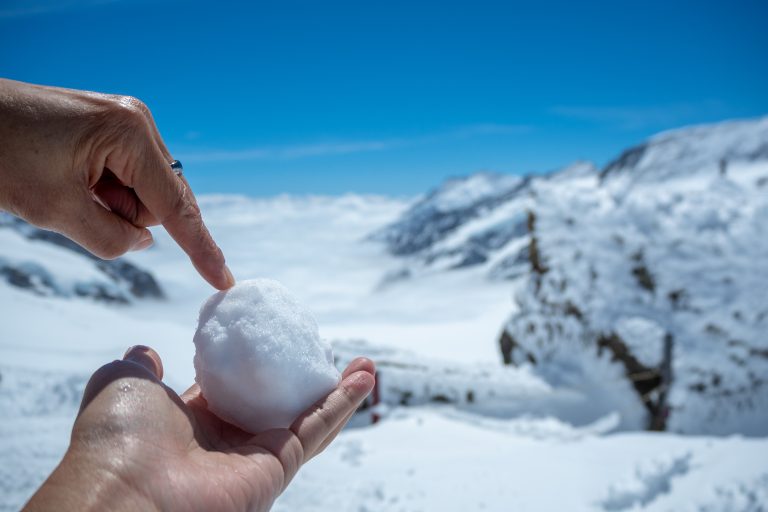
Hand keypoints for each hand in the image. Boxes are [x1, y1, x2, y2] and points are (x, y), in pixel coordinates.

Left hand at [0, 78, 233, 288]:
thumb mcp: (55, 210)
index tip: (224, 280)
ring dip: (109, 203)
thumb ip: (110, 237)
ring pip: (141, 192)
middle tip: (74, 201)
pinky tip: (69, 178)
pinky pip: (125, 177)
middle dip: (125, 214)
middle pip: (159, 199)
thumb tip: (141, 240)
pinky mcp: (109, 128)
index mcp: (130, 134)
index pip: (175, 206)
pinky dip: (102, 191)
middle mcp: (137, 122)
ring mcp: (124, 122)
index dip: (201, 248)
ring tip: (63, 184)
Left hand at [24, 346, 375, 511]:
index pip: (237, 389)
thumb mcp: (124, 383)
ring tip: (366, 364)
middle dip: (308, 379)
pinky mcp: (278, 467)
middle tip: (330, 352)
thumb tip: (146, 350)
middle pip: (281, 404)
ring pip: (309, 418)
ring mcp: (256, 456)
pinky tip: (364, 376)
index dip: (260, 365)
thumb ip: (139, 366)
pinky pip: (317, 429)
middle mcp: (229, 441)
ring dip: (340, 390)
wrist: (126, 492)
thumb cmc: (119, 438)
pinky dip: (343, 403)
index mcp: (194, 421)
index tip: (278, 338)